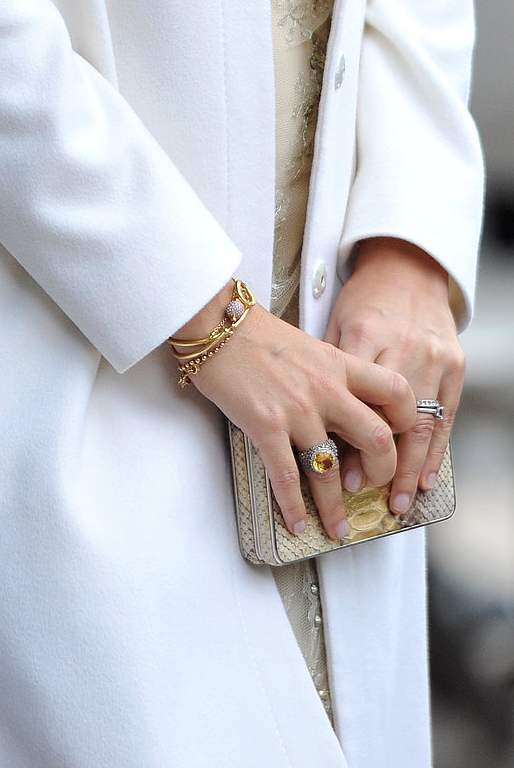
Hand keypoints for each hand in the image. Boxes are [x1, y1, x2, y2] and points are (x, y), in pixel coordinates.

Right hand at [179, 281, 413, 540]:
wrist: (214, 322)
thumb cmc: (254, 332)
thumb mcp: (306, 345)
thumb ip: (328, 373)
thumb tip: (338, 404)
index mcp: (338, 364)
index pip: (396, 391)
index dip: (406, 419)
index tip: (398, 438)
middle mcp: (326, 388)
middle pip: (377, 439)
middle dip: (380, 473)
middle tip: (370, 488)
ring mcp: (297, 409)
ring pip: (332, 470)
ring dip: (336, 508)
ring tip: (337, 529)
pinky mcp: (266, 424)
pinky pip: (286, 475)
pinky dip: (293, 506)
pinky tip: (295, 521)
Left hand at [326, 237, 461, 514]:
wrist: (407, 266)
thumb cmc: (364, 298)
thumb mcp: (337, 323)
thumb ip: (330, 368)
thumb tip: (313, 421)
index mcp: (365, 334)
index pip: (352, 398)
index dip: (342, 437)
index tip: (329, 467)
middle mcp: (402, 347)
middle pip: (390, 417)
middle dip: (378, 462)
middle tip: (361, 492)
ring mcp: (432, 357)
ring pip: (422, 423)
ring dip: (410, 468)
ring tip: (398, 501)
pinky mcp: (454, 364)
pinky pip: (446, 416)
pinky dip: (437, 451)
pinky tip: (427, 478)